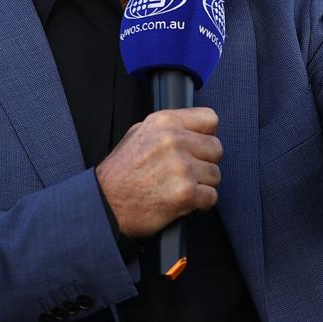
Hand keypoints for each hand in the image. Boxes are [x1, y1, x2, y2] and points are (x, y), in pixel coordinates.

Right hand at [95, 107, 221, 238]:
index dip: (206, 134)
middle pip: (216, 148)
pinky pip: (211, 197)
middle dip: (204, 161)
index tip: (198, 145)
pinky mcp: (186, 193)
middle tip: (186, 171)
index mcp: (163, 122)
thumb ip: (167, 128)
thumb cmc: (120, 172)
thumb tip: (192, 129)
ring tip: (179, 186)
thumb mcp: (137, 133)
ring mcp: (181, 167)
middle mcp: (174, 141)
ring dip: (202, 184)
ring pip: (215, 174)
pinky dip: (200, 202)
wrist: (106, 203)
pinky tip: (181, 200)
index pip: (209, 118)